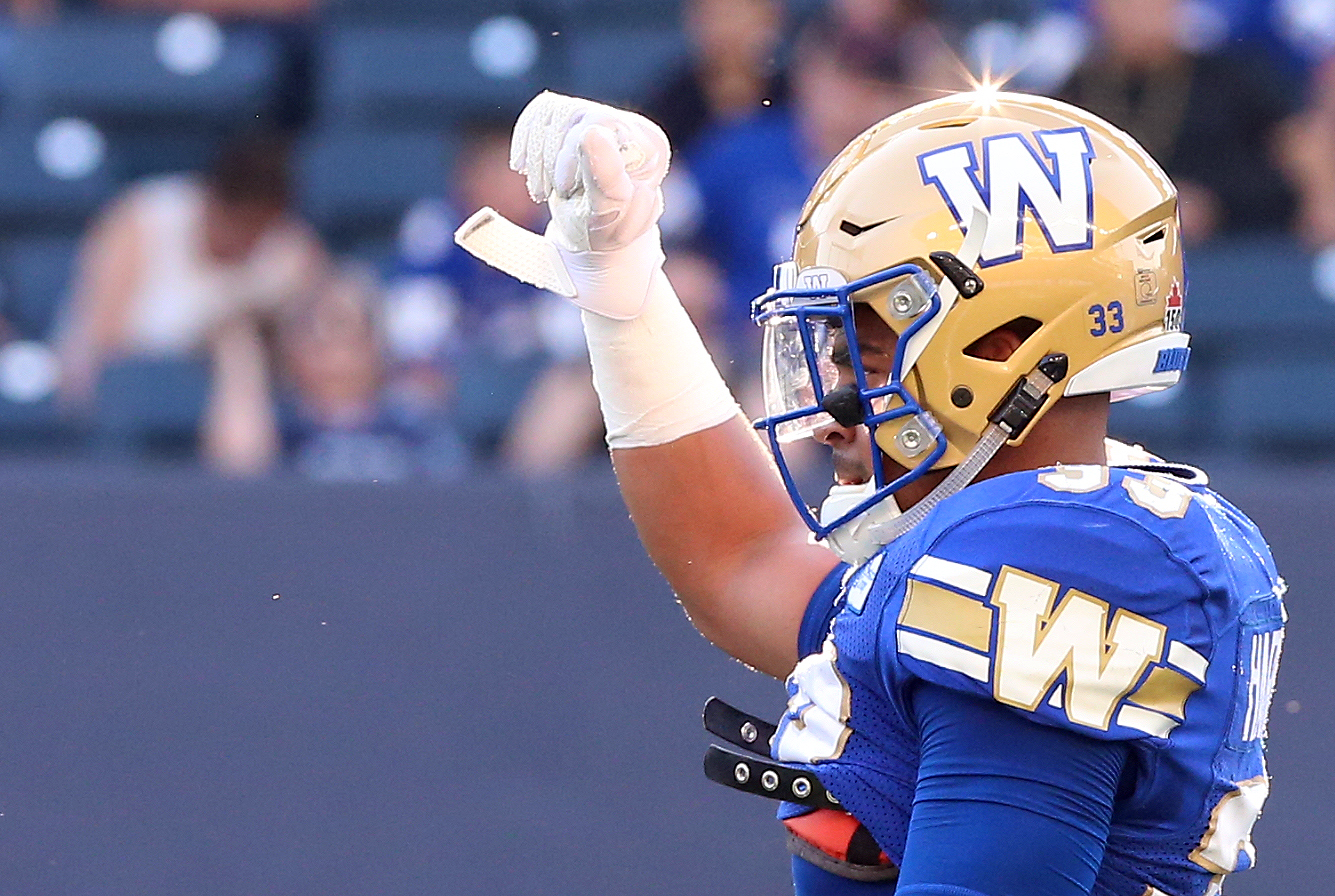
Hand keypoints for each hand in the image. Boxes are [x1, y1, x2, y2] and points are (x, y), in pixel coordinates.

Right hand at [510, 91, 670, 253]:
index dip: (571, 153)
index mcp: (650, 146)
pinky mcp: (575, 116)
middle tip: (557, 193)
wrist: (592, 233)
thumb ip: (606, 180)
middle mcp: (629, 124)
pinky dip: (526, 141)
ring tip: (544, 189)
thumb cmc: (606, 229)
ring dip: (538, 155)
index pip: (603, 124)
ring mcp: (601, 116)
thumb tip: (592, 132)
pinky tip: (526, 167)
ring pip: (554, 112)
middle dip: (553, 158)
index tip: (563, 189)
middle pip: (575, 115)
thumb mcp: (608, 218)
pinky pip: (541, 110)